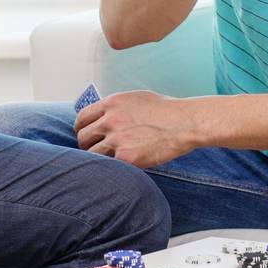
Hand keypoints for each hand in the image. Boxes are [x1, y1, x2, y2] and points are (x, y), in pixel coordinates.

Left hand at [76, 90, 194, 168]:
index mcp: (112, 103)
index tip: (88, 135)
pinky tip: (121, 168)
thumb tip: (102, 117)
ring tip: (109, 162)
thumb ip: (116, 108)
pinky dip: (113, 168)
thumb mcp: (136, 99)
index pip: (82, 118)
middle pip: (83, 137)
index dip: (83, 128)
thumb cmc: (167, 110)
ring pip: (91, 155)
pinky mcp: (126, 157)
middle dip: (88, 145)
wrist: (185, 123)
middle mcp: (110, 120)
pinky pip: (109, 166)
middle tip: (98, 151)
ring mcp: (117, 139)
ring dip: (98, 159)